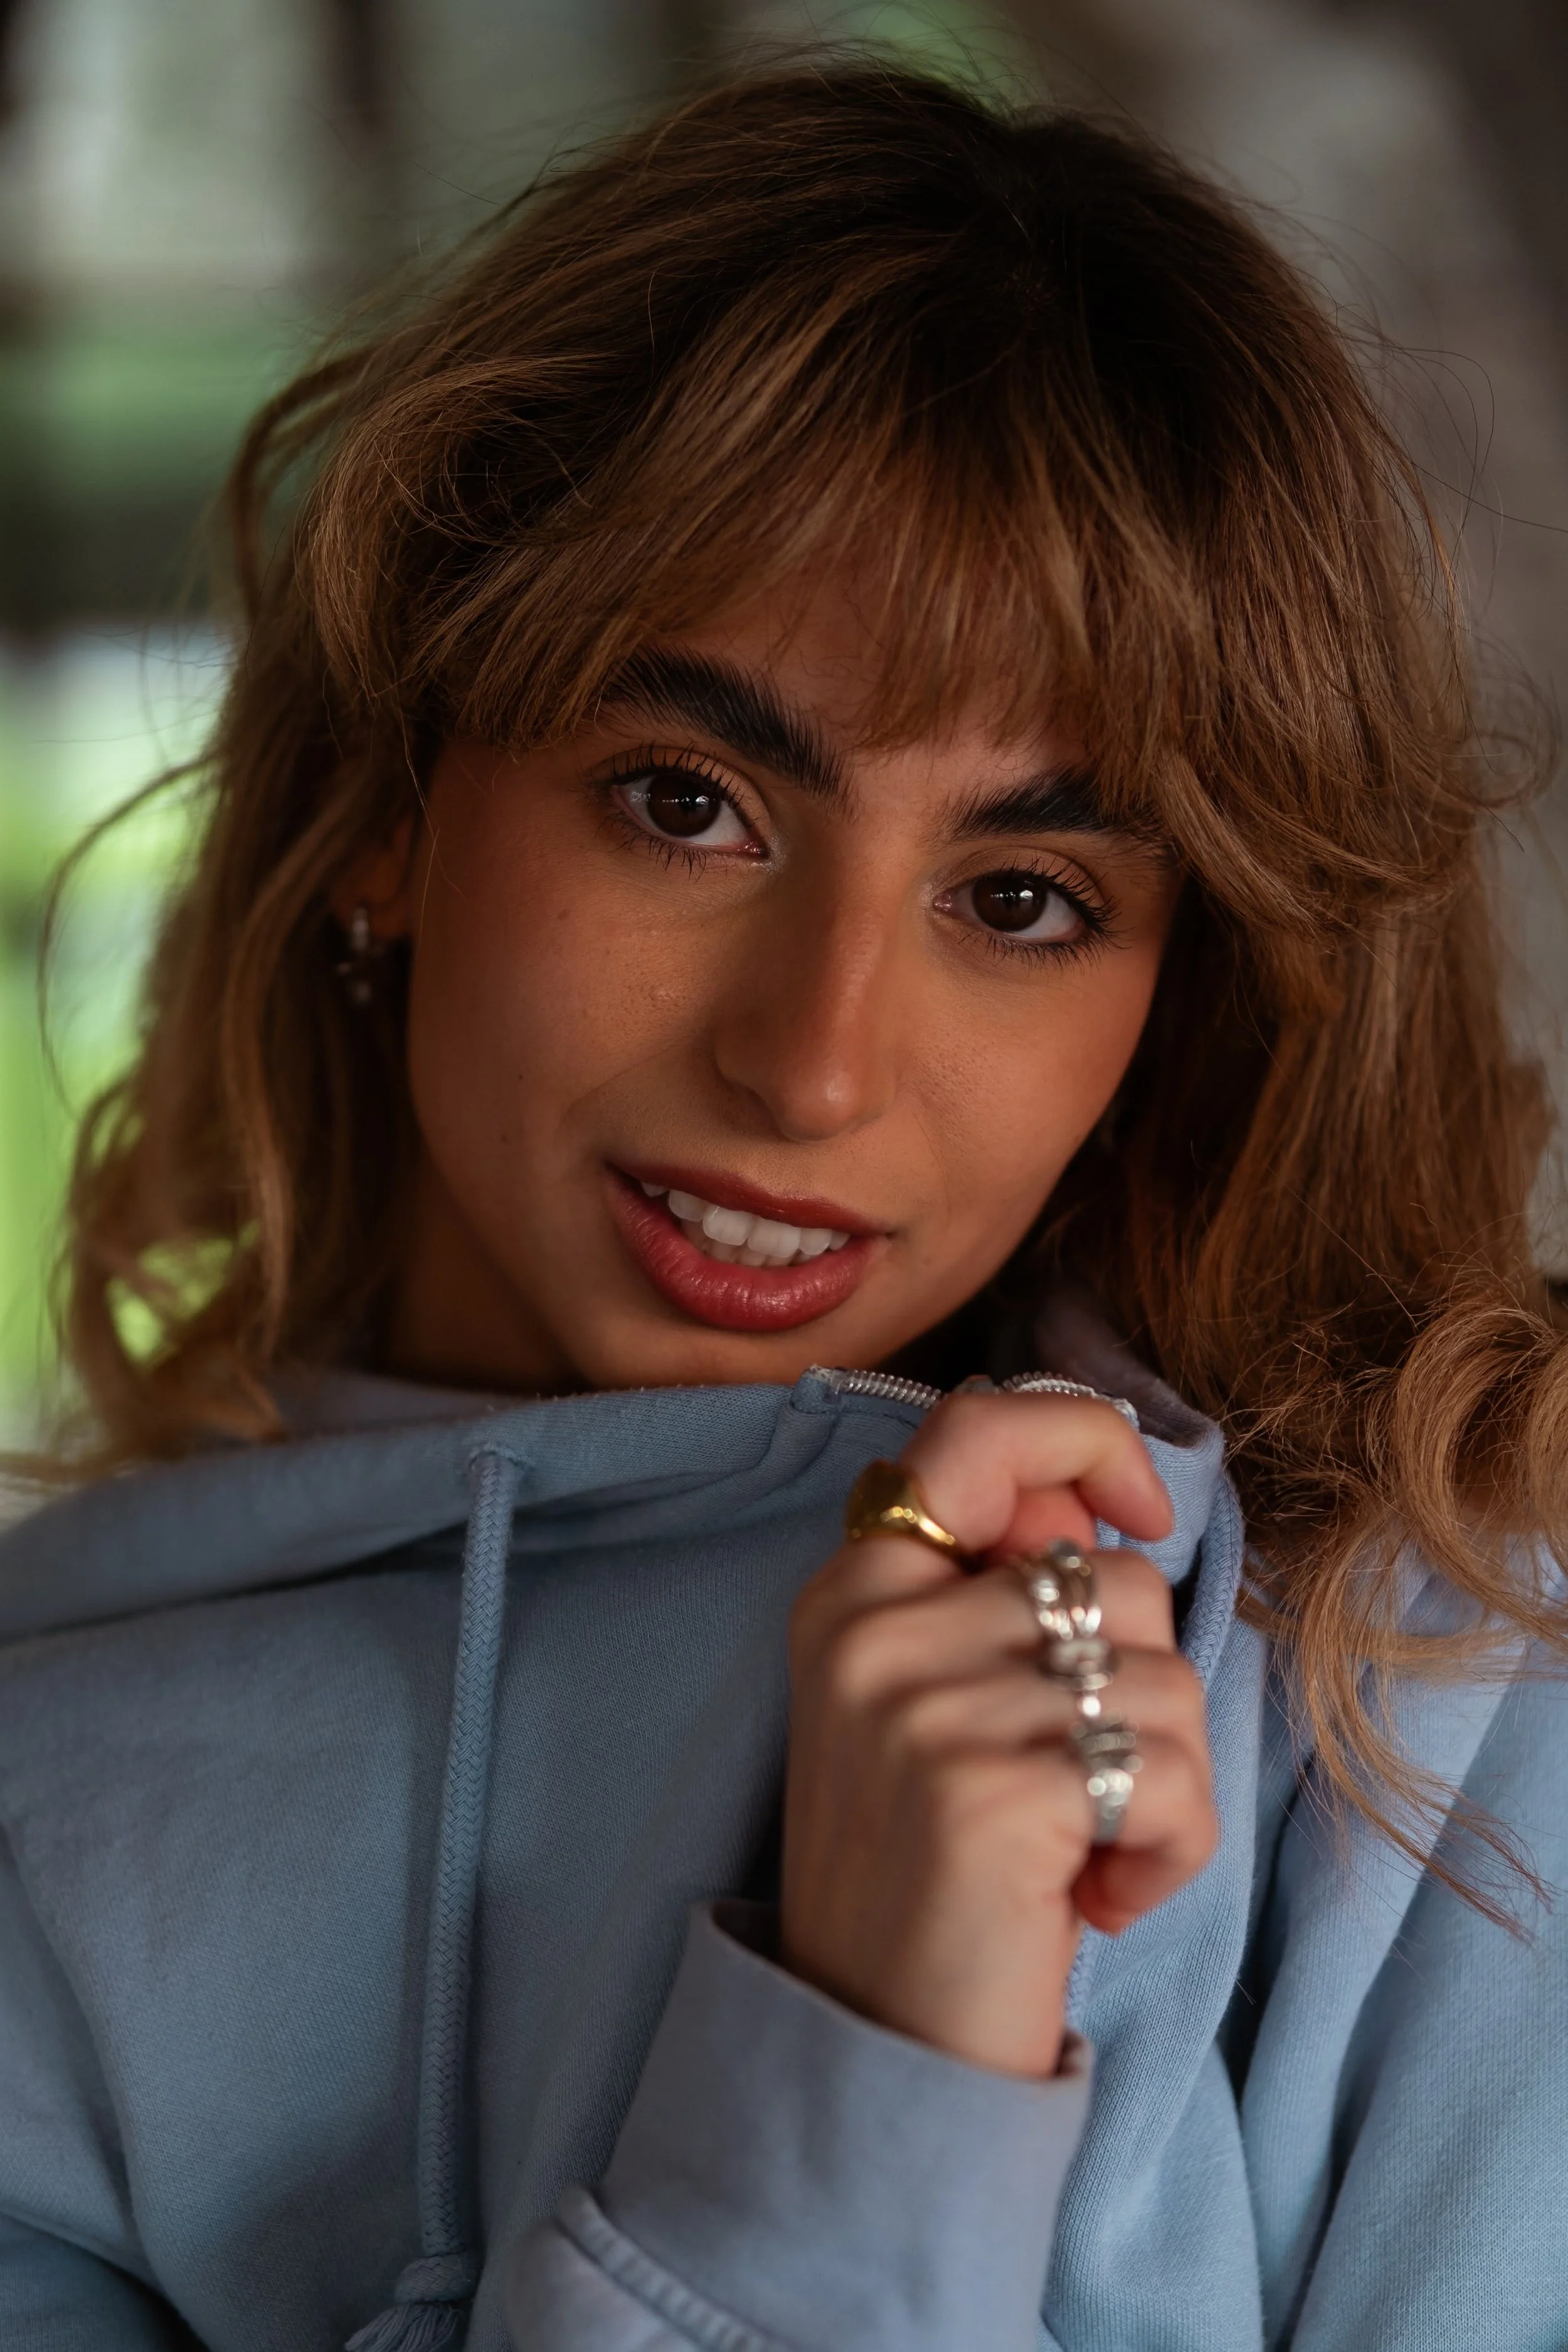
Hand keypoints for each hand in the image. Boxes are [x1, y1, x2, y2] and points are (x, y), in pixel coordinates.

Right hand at [780, 1391, 1217, 2077]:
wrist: (873, 2048)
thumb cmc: (934, 1874)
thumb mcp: (933, 1704)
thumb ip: (1002, 1592)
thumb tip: (1106, 1509)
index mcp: (855, 1590)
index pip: (977, 1429)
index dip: (1087, 1438)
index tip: (1145, 1507)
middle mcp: (872, 1628)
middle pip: (1117, 1582)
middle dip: (1147, 1693)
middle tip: (1087, 1791)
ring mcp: (923, 1707)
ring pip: (1164, 1680)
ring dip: (1167, 1785)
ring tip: (1086, 1856)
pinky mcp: (990, 1791)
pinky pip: (1172, 1776)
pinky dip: (1170, 1853)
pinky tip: (1095, 1901)